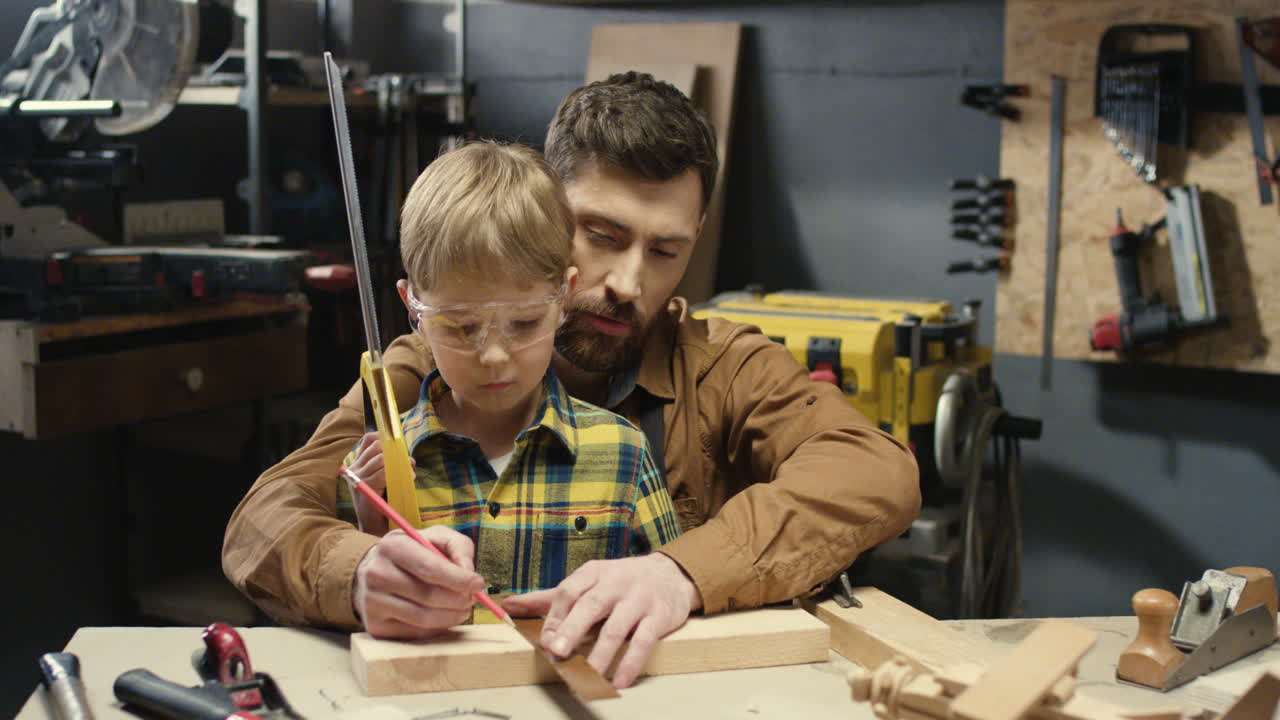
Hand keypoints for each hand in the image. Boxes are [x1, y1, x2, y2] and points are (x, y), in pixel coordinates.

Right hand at [348, 432, 414, 534]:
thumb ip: (392, 465)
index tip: (399, 448)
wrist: (375, 527)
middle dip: (396, 452)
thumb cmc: (383, 503)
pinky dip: (398, 474)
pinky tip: (408, 480)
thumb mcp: (386, 479)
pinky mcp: (363, 486)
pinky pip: (383, 472)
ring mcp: (357, 477)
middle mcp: (354, 468)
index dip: (385, 439)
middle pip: (377, 446)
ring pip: (381, 458)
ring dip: (400, 463)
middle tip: (409, 465)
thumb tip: (408, 457)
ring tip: (410, 474)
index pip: (370, 439)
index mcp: (358, 464)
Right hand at [353, 526, 485, 638]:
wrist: (374, 570)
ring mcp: (372, 602)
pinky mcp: (375, 625)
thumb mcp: (436, 537)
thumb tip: (469, 573)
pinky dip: (436, 627)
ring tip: (462, 609)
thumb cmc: (413, 552)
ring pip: (423, 618)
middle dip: (458, 599)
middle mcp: (376, 574)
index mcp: (392, 546)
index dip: (458, 579)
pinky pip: (414, 632)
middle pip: (427, 595)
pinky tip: (442, 616)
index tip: (478, 584)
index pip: (429, 568)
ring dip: (451, 616)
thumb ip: (458, 547)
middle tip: (472, 599)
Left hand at [501, 553, 701, 687]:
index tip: (544, 640)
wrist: (671, 575)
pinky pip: (643, 641)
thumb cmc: (621, 582)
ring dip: (600, 654)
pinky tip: (620, 680)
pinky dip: (631, 662)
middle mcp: (616, 583)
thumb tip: (509, 606)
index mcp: (594, 572)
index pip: (569, 591)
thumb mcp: (587, 582)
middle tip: (558, 651)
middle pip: (591, 605)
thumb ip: (549, 597)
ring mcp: (639, 599)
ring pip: (616, 628)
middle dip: (572, 628)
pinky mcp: (659, 616)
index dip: (555, 616)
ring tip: (587, 675)